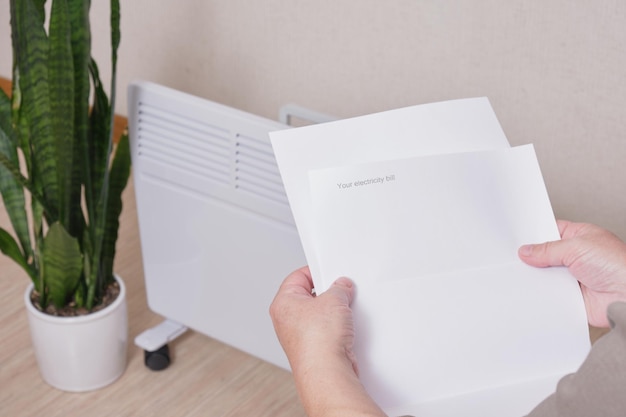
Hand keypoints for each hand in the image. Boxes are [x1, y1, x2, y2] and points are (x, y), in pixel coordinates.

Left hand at [270, 266, 385, 416]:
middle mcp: (287, 320)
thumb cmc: (318, 340)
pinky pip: (327, 331)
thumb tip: (341, 286)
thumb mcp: (334, 299)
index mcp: (283, 303)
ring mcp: (300, 336)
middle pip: (309, 296)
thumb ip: (339, 288)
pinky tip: (347, 327)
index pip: (298, 277)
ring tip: (345, 310)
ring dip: (334, 312)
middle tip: (341, 290)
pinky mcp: (315, 349)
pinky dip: (338, 328)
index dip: (316, 271)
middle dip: (328, 293)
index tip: (331, 271)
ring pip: (320, 315)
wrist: (327, 372)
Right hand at [519, 220, 625, 327]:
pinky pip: (549, 294)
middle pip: (545, 255)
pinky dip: (541, 294)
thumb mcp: (577, 246)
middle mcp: (576, 257)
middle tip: (516, 258)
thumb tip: (527, 251)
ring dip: (537, 276)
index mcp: (580, 237)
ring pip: (546, 275)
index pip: (551, 231)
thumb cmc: (618, 266)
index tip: (516, 238)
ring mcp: (573, 277)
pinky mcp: (571, 297)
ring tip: (521, 274)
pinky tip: (532, 290)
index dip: (534, 234)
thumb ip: (548, 249)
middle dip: (532, 258)